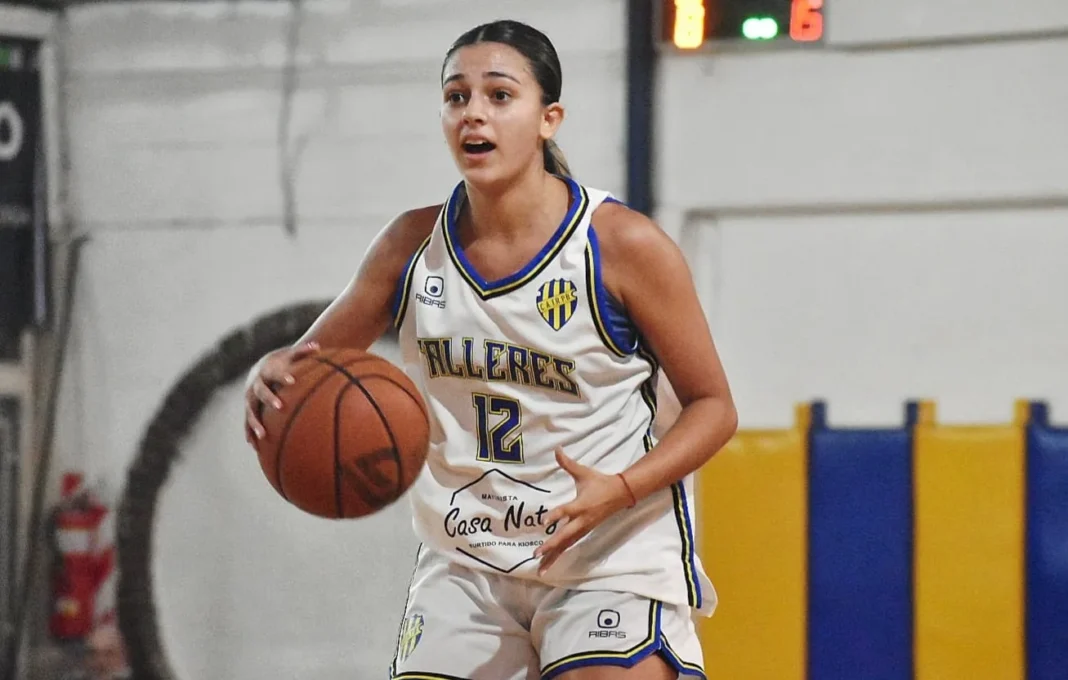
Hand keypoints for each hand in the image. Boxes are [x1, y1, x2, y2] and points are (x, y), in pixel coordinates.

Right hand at [244, 340, 319, 441]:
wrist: (262, 367)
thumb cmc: (281, 362)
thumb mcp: (290, 355)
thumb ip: (303, 351)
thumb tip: (318, 346)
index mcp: (267, 371)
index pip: (275, 373)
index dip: (283, 376)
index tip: (293, 381)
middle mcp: (255, 384)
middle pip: (261, 392)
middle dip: (269, 399)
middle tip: (281, 407)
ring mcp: (249, 398)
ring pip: (250, 411)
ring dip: (255, 422)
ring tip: (263, 436)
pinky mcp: (249, 408)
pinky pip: (247, 421)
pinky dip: (250, 432)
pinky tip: (254, 446)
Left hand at [534, 448, 633, 575]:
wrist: (621, 494)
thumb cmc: (600, 483)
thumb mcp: (584, 472)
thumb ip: (567, 463)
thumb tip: (556, 449)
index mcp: (580, 505)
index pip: (566, 511)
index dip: (555, 515)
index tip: (544, 521)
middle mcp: (581, 520)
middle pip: (564, 535)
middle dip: (550, 546)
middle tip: (536, 554)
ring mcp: (583, 528)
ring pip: (567, 544)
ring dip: (554, 556)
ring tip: (540, 569)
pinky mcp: (584, 532)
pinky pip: (570, 545)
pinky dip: (560, 554)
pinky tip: (550, 562)